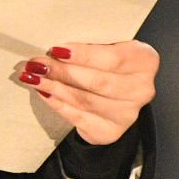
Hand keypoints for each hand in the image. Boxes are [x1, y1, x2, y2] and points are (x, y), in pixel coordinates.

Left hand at [15, 41, 158, 145]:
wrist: (113, 98)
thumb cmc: (107, 65)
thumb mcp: (107, 48)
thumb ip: (91, 47)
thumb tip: (55, 48)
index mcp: (144, 60)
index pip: (113, 58)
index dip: (84, 55)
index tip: (57, 49)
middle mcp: (141, 89)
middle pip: (98, 81)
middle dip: (63, 72)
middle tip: (37, 64)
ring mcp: (128, 114)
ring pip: (86, 100)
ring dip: (55, 87)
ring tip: (33, 77)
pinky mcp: (111, 131)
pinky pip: (79, 117)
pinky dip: (58, 104)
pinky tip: (44, 93)